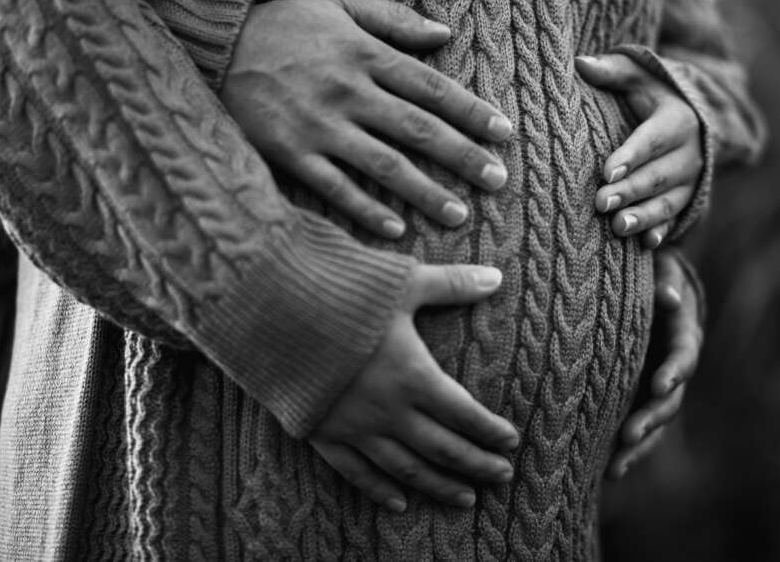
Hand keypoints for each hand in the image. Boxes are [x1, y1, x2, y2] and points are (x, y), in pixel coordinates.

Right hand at [222, 0, 512, 238]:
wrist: (212, 46)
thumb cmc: (282, 25)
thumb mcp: (337, 3)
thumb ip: (393, 18)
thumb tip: (445, 32)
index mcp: (364, 55)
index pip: (431, 86)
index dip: (471, 111)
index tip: (503, 134)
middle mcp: (348, 92)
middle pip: (418, 129)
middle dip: (463, 157)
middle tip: (497, 181)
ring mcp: (320, 127)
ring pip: (384, 165)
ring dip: (425, 192)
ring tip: (459, 214)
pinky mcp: (291, 154)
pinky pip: (335, 188)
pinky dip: (366, 210)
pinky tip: (397, 230)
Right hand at [309, 263, 518, 510]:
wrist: (268, 309)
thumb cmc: (341, 289)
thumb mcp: (402, 281)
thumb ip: (451, 284)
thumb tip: (496, 276)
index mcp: (413, 375)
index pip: (464, 414)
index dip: (490, 431)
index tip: (511, 442)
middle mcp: (388, 409)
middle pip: (443, 449)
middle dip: (476, 464)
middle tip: (502, 477)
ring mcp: (354, 426)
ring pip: (406, 469)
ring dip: (439, 486)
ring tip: (466, 499)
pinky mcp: (321, 433)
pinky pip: (355, 472)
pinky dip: (379, 490)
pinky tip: (399, 504)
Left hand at [575, 54, 701, 247]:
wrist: (695, 115)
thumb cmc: (655, 93)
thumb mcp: (641, 75)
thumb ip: (613, 70)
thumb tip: (578, 63)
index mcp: (678, 119)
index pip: (652, 139)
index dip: (630, 156)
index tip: (605, 171)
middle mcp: (691, 152)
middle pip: (658, 175)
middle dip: (629, 191)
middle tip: (600, 204)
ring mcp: (692, 179)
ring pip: (669, 201)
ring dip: (644, 216)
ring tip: (618, 227)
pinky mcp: (690, 199)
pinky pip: (677, 218)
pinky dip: (662, 231)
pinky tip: (647, 244)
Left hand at [606, 251, 702, 479]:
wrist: (653, 284)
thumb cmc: (655, 270)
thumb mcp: (663, 267)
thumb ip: (664, 279)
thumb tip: (667, 295)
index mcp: (683, 334)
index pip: (683, 356)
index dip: (673, 371)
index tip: (659, 384)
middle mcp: (674, 367)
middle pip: (670, 400)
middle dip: (650, 419)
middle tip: (628, 435)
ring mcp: (658, 386)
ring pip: (655, 422)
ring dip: (638, 446)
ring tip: (614, 467)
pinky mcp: (641, 396)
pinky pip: (638, 426)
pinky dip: (627, 449)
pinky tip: (608, 471)